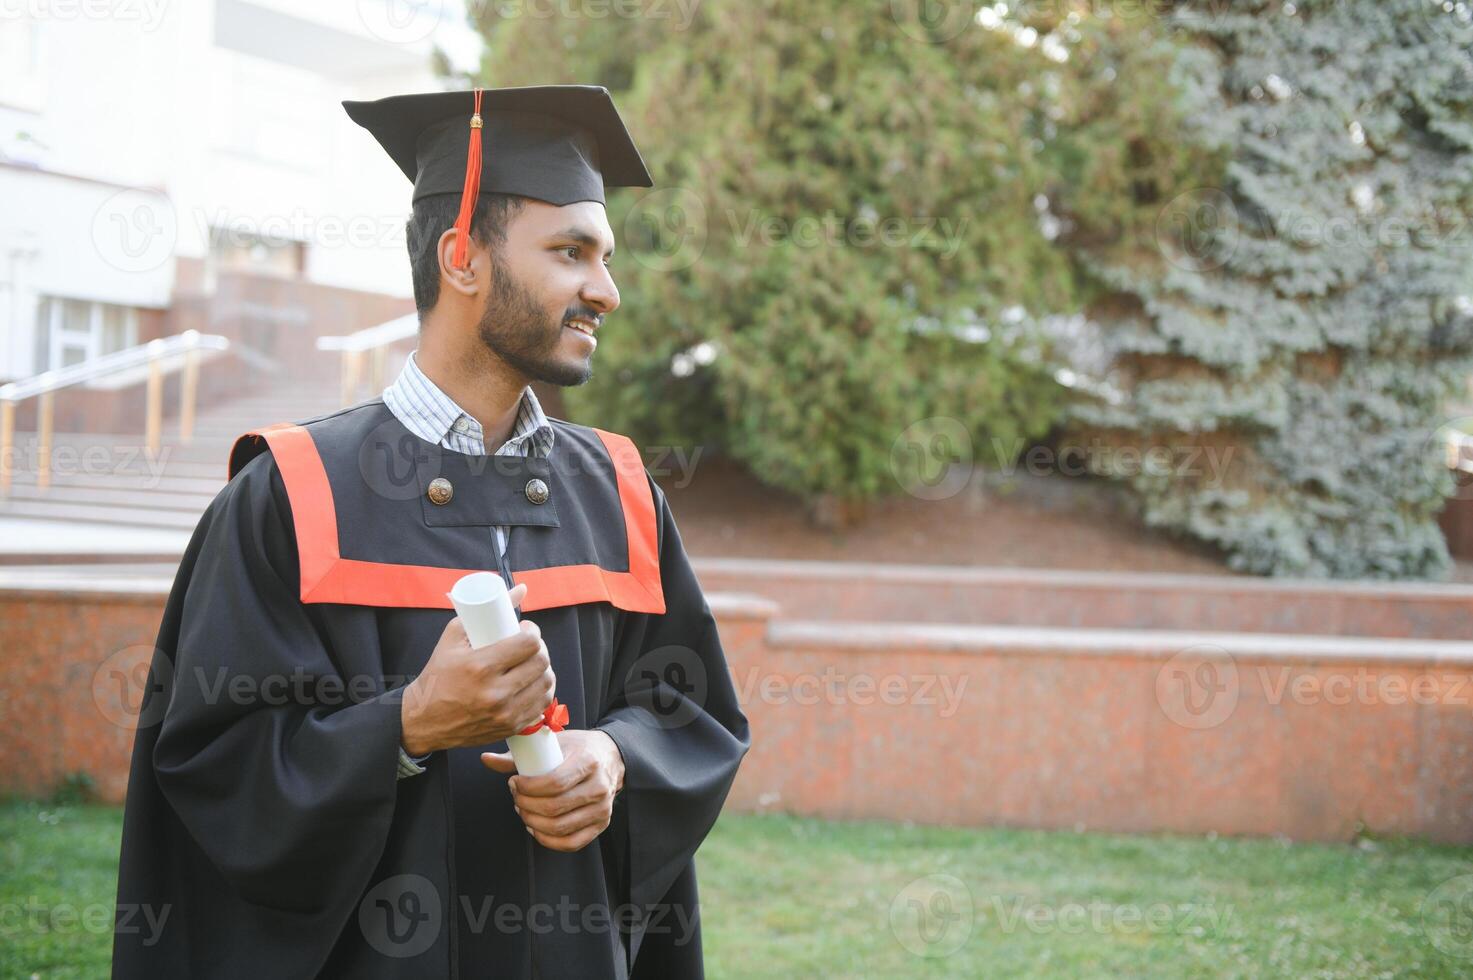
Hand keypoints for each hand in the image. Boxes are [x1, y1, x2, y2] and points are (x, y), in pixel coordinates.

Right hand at [399, 583, 555, 754]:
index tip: (525, 630)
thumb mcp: (452, 638)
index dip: (532, 632)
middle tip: (529, 645)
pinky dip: (541, 691)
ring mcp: (504, 713)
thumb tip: (522, 589)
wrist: (424, 719)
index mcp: (480, 666)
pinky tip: (533, 683)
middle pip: (541, 662)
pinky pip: (541, 705)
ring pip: (546, 684)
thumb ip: (484, 611)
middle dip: (540, 648)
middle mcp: (495, 692)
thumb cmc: (438, 675)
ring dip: (544, 669)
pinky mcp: (509, 727)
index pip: (528, 644)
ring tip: (532, 663)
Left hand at [481, 730, 625, 852]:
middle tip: (515, 796)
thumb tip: (486, 760)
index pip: (554, 783)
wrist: (610, 757)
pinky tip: (535, 828)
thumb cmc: (578, 749)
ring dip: (533, 822)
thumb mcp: (554, 743)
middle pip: (554, 808)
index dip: (528, 788)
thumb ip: (520, 755)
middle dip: (525, 805)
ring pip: (560, 828)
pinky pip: (571, 843)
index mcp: (588, 761)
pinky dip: (547, 840)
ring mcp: (602, 809)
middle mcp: (599, 787)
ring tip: (523, 810)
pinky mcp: (601, 824)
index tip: (514, 782)